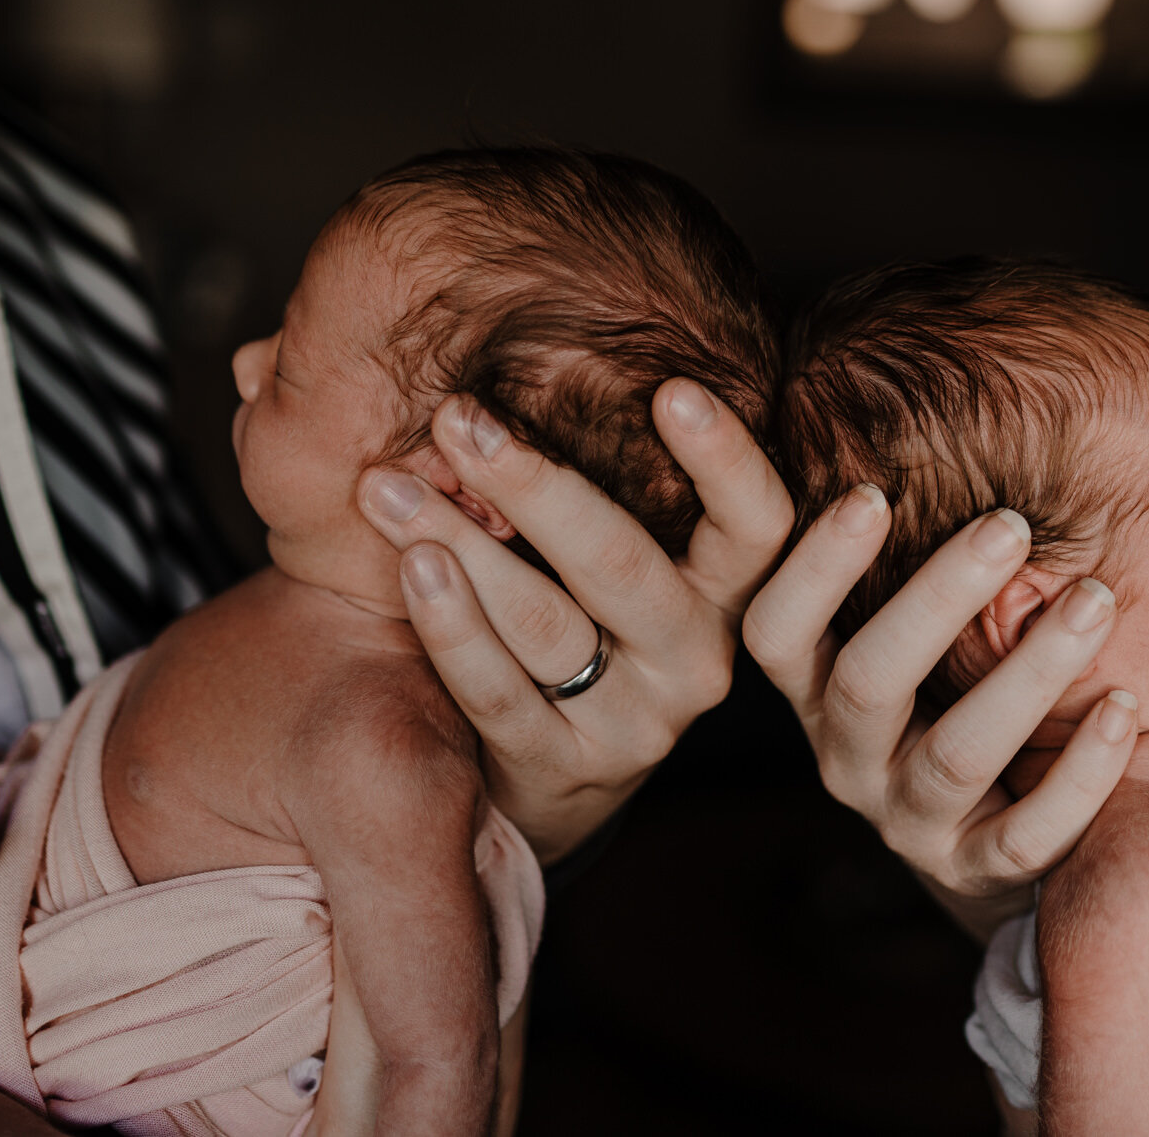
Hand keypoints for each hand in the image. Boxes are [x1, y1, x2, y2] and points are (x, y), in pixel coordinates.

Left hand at [358, 378, 791, 864]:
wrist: (557, 773)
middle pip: (623, 565)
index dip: (726, 459)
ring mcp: (635, 723)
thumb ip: (618, 486)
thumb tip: (524, 375)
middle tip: (459, 418)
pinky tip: (412, 566)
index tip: (672, 389)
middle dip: (535, 485)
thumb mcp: (626, 563)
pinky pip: (498, 691)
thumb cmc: (590, 625)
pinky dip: (449, 625)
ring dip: (462, 544)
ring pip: (547, 623)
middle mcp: (697, 658)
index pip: (756, 522)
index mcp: (727, 593)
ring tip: (392, 487)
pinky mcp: (563, 770)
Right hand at [743, 489, 1138, 941]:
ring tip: (1099, 599)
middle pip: (866, 681)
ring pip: (956, 755)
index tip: (869, 492)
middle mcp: (845, 755)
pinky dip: (1080, 773)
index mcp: (812, 685)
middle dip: (936, 600)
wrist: (989, 829)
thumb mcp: (906, 619)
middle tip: (1009, 521)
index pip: (776, 627)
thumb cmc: (948, 679)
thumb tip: (908, 384)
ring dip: (1029, 674)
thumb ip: (898, 533)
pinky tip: (1129, 706)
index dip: (813, 566)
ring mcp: (909, 820)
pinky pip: (1028, 836)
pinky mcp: (979, 871)